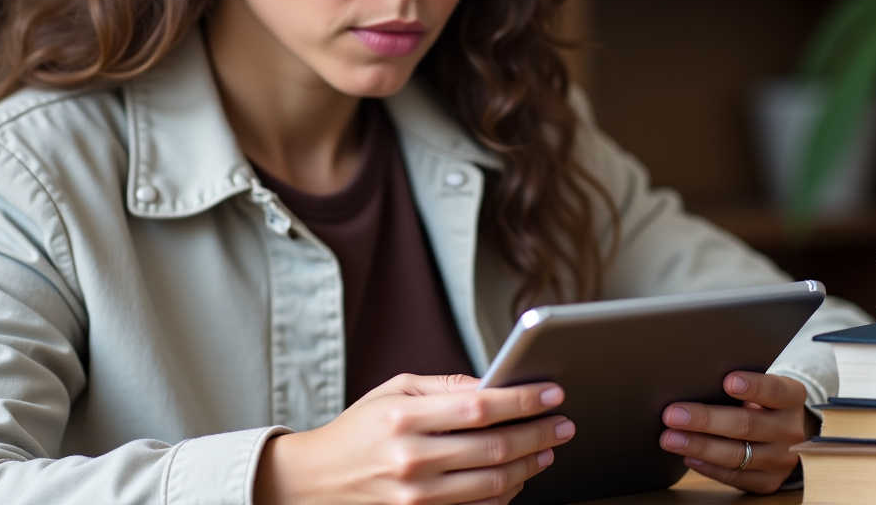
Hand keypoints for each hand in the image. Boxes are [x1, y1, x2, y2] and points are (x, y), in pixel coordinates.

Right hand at [254, 373, 575, 504]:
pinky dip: (504, 496)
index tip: (552, 393)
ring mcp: (416, 498)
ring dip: (529, 466)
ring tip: (547, 449)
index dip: (523, 401)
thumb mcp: (393, 391)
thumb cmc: (357, 431)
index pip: (480, 407)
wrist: (313, 482)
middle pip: (495, 448)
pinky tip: (517, 479)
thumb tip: (492, 383)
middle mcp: (411, 460)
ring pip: (493, 485)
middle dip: (538, 434)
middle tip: (563, 424)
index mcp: (405, 418)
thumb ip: (444, 386)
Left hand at [658, 372, 812, 493]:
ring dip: (700, 446)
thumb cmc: (762, 401)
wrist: (787, 432)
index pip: (774, 390)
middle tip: (673, 414)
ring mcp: (781, 459)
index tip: (727, 381)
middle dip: (705, 419)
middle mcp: (790, 430)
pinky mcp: (769, 481)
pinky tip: (688, 457)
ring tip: (670, 438)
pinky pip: (735, 477)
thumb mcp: (762, 385)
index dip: (752, 386)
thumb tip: (695, 379)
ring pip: (737, 455)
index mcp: (792, 398)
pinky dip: (709, 467)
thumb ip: (740, 383)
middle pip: (746, 425)